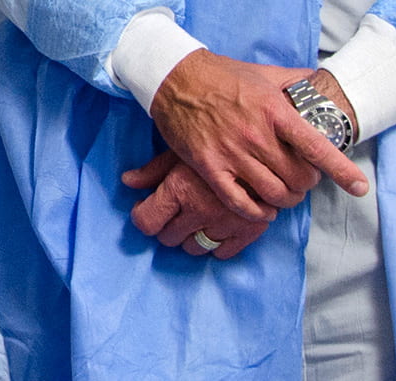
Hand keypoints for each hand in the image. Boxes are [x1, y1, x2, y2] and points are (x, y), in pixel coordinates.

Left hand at [123, 149, 270, 259]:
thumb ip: (153, 170)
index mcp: (180, 189)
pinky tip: (218, 226)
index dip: (144, 216)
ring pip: (194, 248)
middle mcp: (200, 210)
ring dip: (192, 236)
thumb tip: (128, 181)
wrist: (267, 143)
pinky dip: (217, 244)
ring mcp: (224, 223)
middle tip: (176, 211)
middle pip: (169, 237)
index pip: (147, 222)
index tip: (148, 210)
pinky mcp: (248, 231)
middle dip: (168, 225)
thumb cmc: (219, 142)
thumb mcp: (182, 150)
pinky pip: (222, 253)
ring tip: (198, 218)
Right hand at [148, 50, 368, 224]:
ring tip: (286, 194)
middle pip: (298, 178)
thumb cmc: (223, 75)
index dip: (342, 170)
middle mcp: (256, 134)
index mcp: (275, 111)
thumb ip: (295, 81)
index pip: (317, 147)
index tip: (360, 187)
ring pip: (274, 193)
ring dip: (286, 199)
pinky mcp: (209, 166)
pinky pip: (240, 202)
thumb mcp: (264, 73)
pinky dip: (257, 213)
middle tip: (304, 180)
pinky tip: (263, 210)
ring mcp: (232, 153)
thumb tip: (319, 81)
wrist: (176, 78)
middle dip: (307, 184)